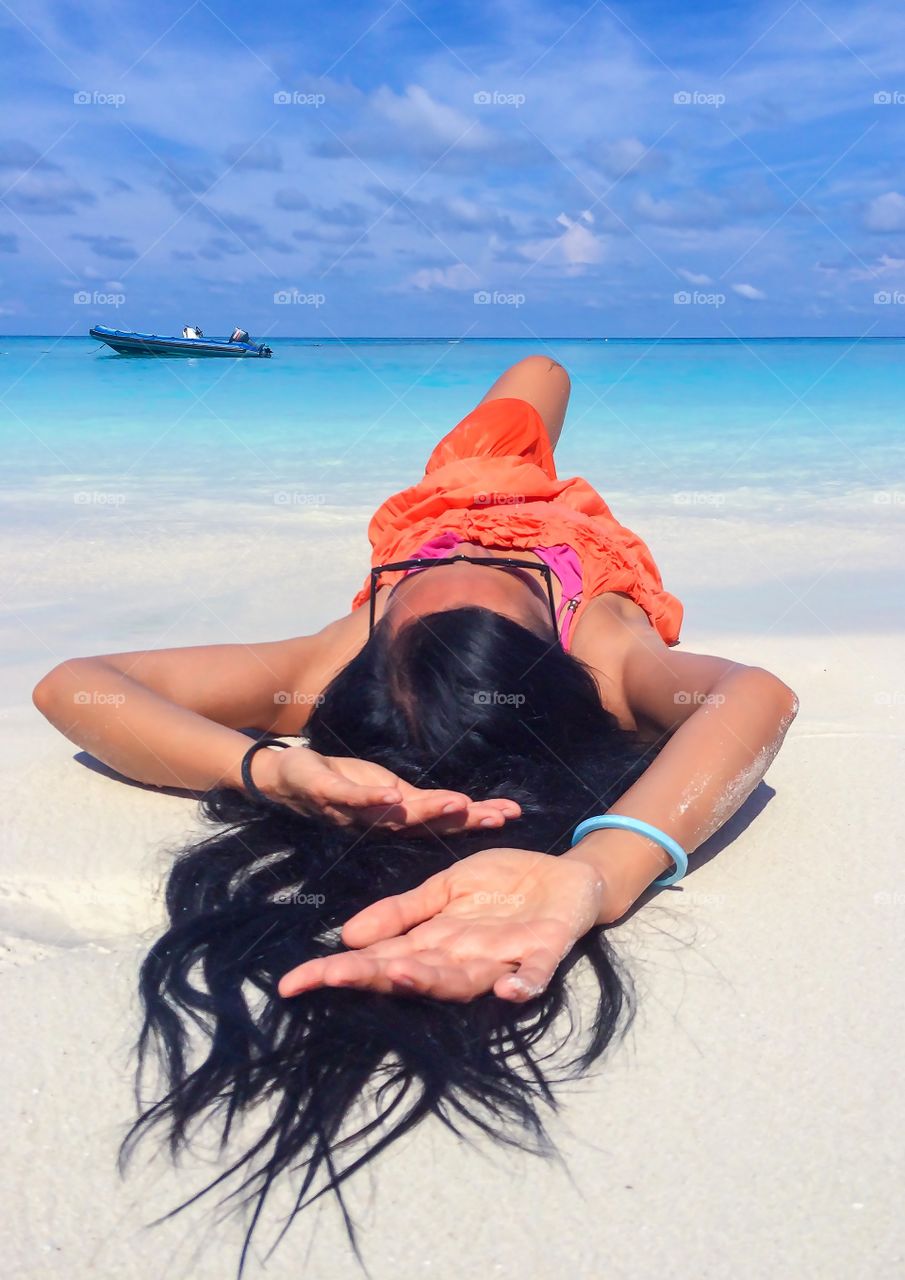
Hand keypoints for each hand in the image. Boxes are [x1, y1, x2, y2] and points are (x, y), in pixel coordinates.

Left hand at [255, 745, 520, 833]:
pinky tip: (392, 795)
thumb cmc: (342, 784)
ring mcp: (355, 810)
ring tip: (458, 803)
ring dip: (426, 812)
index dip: (476, 817)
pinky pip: (351, 799)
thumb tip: (464, 805)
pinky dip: (371, 799)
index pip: (444, 819)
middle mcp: (382, 821)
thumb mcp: (388, 789)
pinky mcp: (328, 793)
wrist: (286, 779)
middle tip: (497, 816)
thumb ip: (420, 801)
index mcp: (399, 816)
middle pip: (428, 823)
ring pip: (396, 816)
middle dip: (462, 820)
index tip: (510, 813)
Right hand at [278, 848, 606, 1002]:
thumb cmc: (503, 887)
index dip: (339, 971)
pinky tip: (508, 990)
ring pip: (463, 980)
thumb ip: (402, 911)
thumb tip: (347, 936)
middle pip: (413, 974)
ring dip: (431, 981)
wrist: (567, 876)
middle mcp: (463, 960)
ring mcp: (505, 958)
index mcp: (436, 943)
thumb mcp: (444, 888)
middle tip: (334, 977)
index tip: (293, 982)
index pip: (379, 960)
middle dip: (374, 977)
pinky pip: (535, 974)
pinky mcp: (545, 951)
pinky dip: (524, 983)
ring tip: (397, 974)